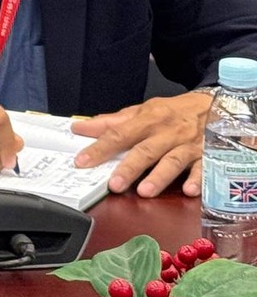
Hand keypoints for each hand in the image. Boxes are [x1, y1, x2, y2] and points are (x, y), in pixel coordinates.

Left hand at [73, 91, 210, 196]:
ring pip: (173, 160)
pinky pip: (204, 168)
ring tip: (145, 191)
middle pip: (146, 150)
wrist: (215, 105)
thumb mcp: (143, 111)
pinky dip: (198, 180)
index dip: (100, 148)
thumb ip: (112, 122)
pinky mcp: (209, 155)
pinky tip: (189, 190)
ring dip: (159, 177)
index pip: (119, 134)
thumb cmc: (174, 112)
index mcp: (148, 119)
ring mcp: (189, 144)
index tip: (83, 161)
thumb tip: (81, 128)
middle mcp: (168, 132)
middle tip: (114, 184)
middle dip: (129, 168)